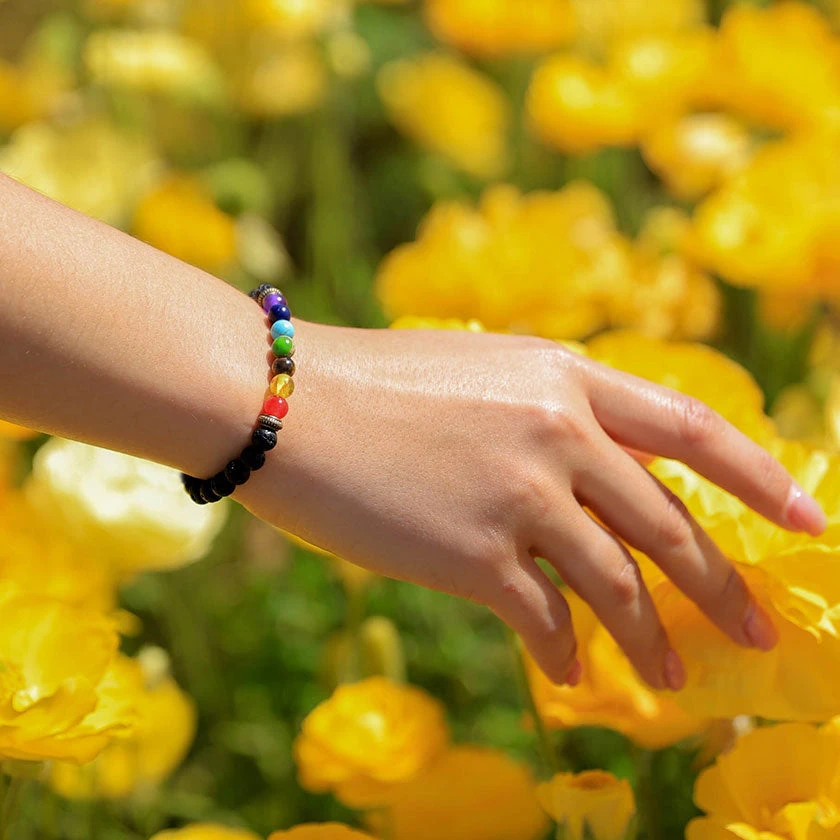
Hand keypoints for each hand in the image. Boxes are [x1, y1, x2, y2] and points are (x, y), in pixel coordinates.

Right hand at [235, 321, 826, 690]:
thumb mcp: (478, 375)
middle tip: (755, 635)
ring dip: (650, 640)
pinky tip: (571, 675)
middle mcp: (560, 432)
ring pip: (620, 583)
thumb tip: (592, 477)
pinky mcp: (477, 555)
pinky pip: (548, 618)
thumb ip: (545, 417)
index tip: (807, 523)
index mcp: (564, 374)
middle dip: (721, 586)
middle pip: (670, 522)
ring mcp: (523, 494)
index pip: (692, 426)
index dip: (760, 475)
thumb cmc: (367, 384)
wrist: (281, 402)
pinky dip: (567, 653)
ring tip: (671, 683)